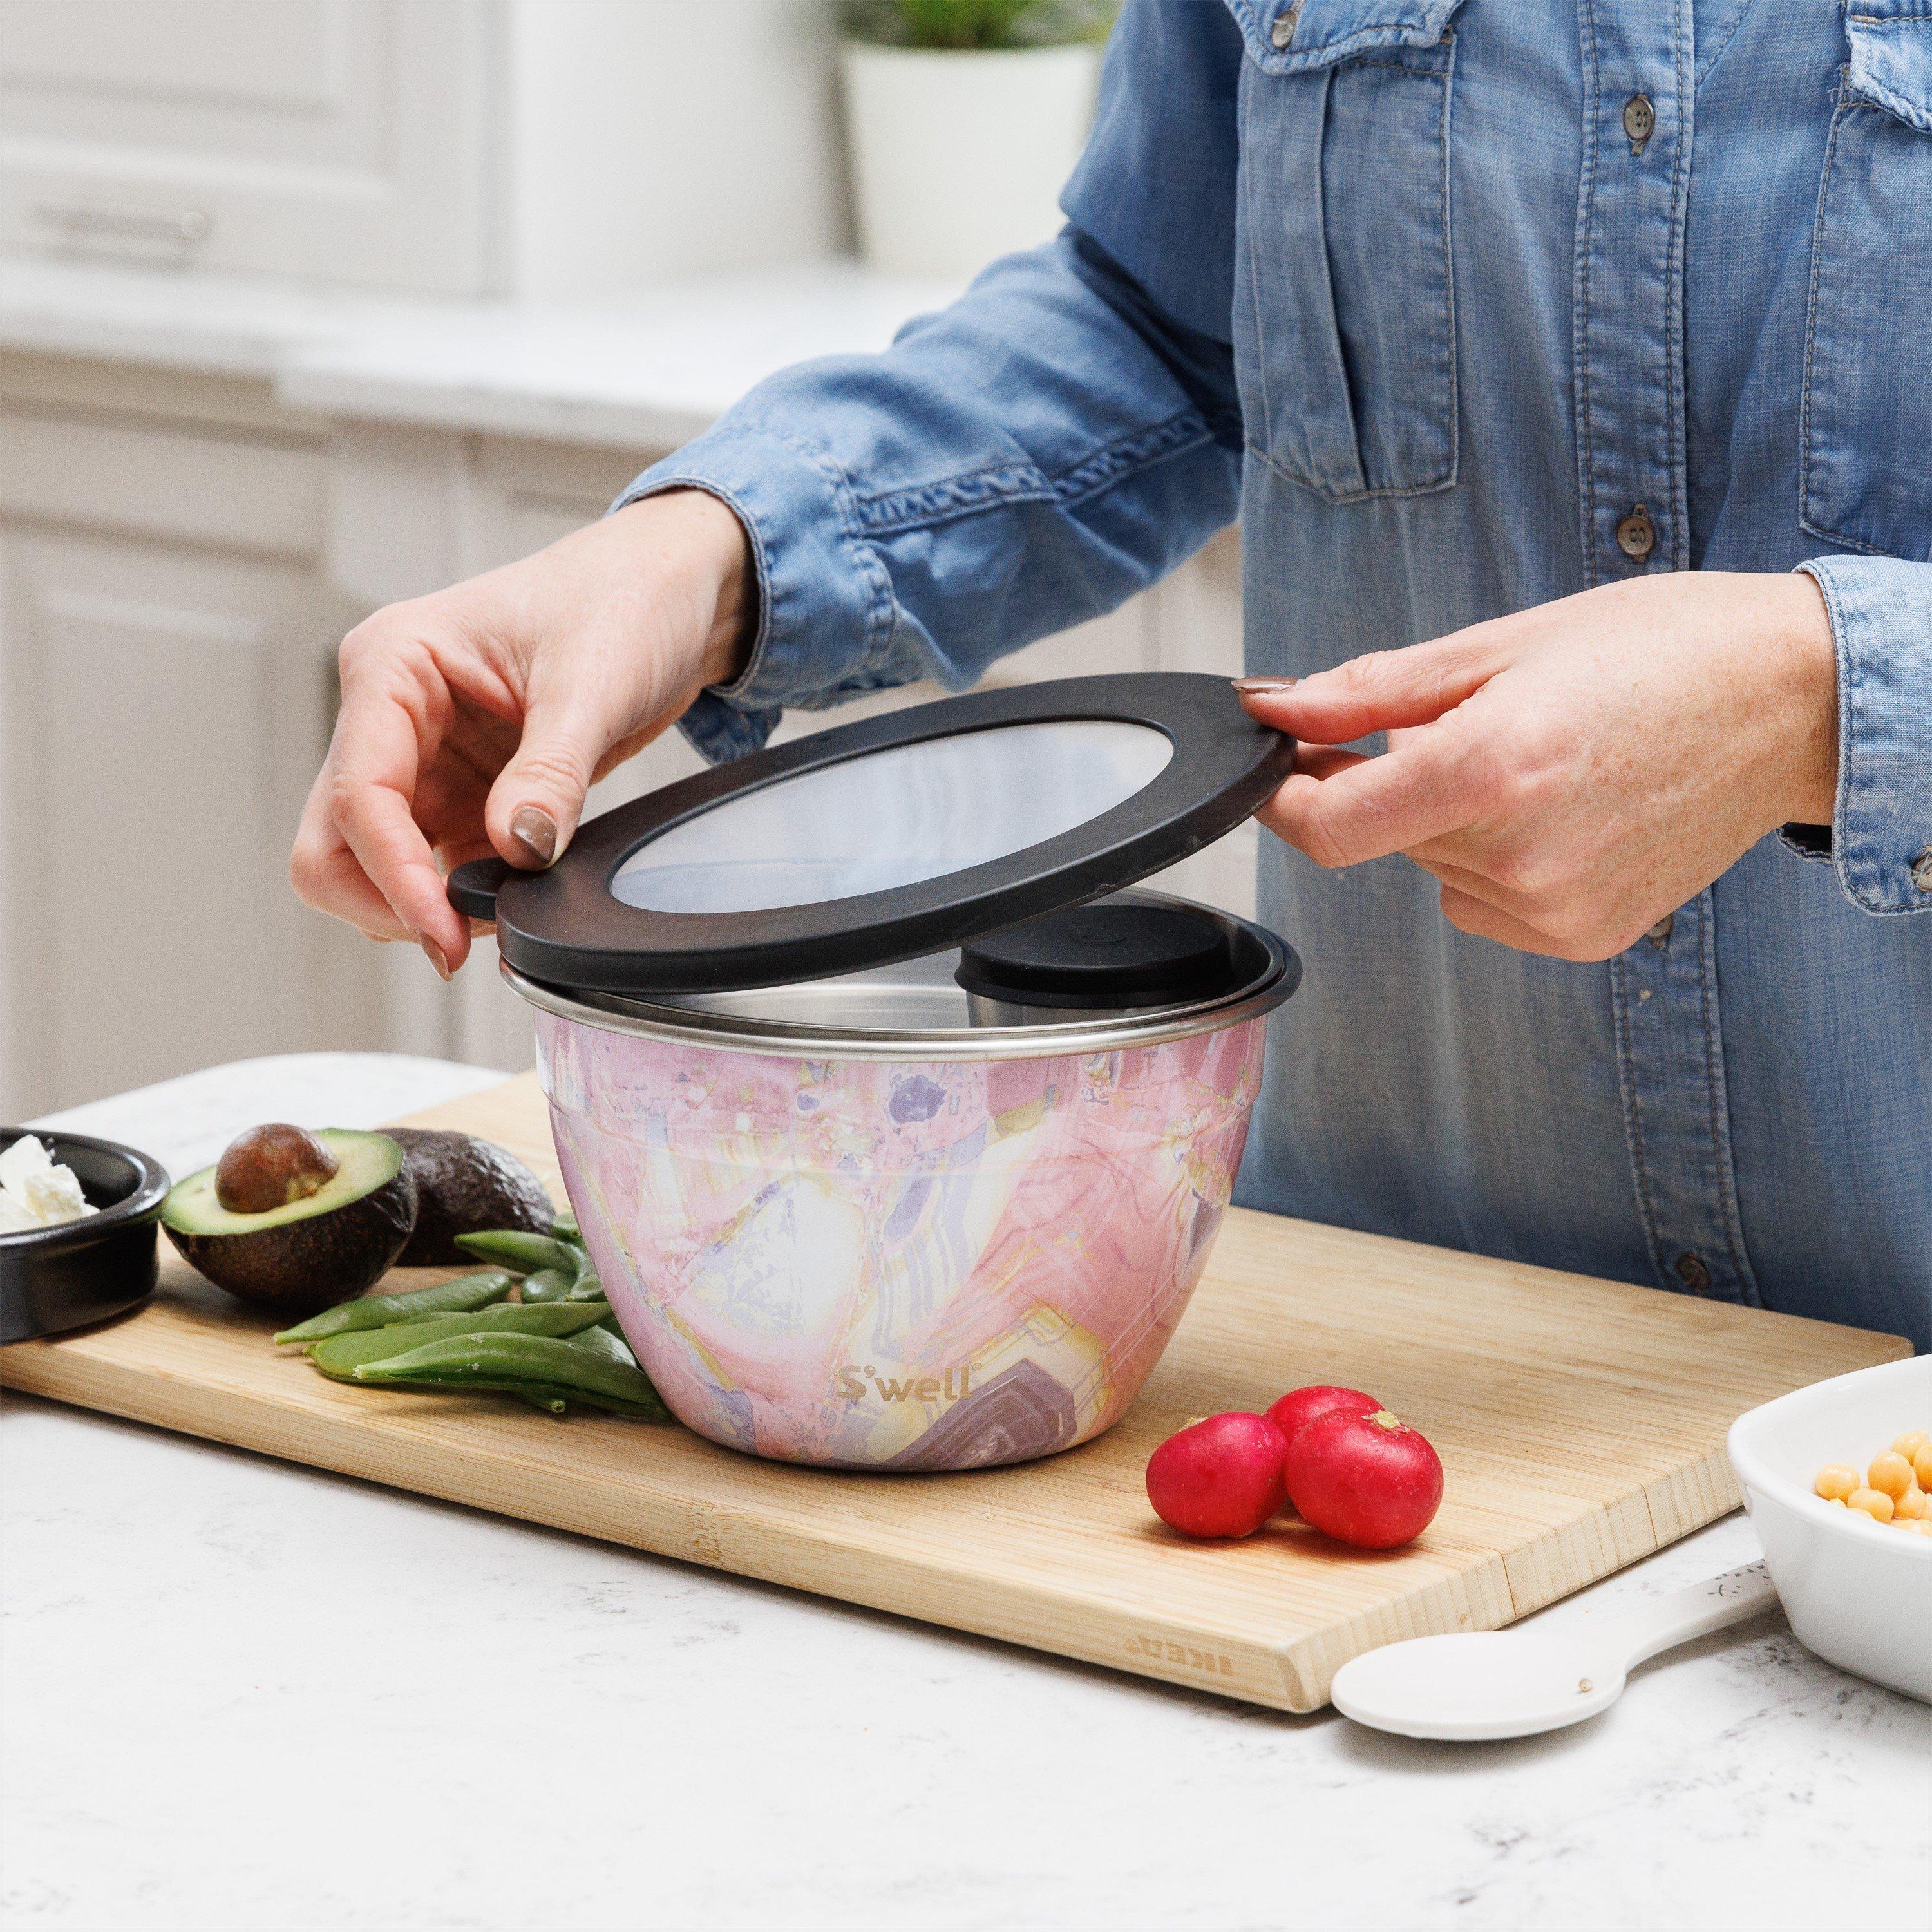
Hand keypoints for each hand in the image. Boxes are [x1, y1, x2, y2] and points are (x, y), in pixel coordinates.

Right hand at [291, 491, 750, 976]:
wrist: (668, 593)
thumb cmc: (620, 598)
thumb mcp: (592, 681)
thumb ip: (551, 772)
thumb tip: (517, 847)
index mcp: (392, 665)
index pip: (357, 793)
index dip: (393, 875)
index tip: (442, 929)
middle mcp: (391, 716)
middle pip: (333, 842)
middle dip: (384, 900)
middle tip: (454, 942)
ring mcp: (424, 760)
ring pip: (378, 864)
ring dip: (426, 903)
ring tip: (501, 914)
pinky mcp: (466, 794)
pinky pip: (441, 865)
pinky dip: (465, 895)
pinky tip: (515, 896)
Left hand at [1236, 572, 1837, 960]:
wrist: (1791, 701)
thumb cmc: (1659, 651)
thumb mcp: (1498, 646)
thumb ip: (1371, 692)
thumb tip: (1276, 708)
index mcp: (1491, 772)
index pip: (1331, 827)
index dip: (1288, 796)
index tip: (1284, 764)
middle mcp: (1519, 857)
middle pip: (1388, 837)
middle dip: (1400, 782)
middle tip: (1475, 722)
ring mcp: (1554, 909)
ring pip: (1437, 868)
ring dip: (1454, 820)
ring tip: (1542, 761)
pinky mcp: (1583, 938)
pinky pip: (1488, 902)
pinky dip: (1498, 860)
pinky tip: (1564, 811)